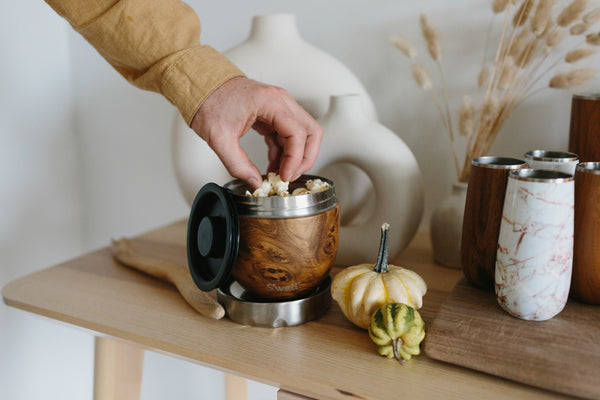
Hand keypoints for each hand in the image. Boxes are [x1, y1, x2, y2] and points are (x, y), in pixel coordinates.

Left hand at [191, 77, 322, 188]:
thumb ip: (238, 164)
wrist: (200, 85)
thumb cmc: (209, 101)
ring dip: (295, 156)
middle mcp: (280, 101)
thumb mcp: (219, 139)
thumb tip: (255, 182)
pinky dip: (285, 151)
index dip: (295, 159)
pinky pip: (289, 134)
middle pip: (311, 132)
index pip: (298, 134)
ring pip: (303, 134)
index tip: (284, 176)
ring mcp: (279, 105)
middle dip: (305, 158)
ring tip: (279, 173)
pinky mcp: (273, 112)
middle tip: (290, 175)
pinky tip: (273, 164)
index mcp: (270, 102)